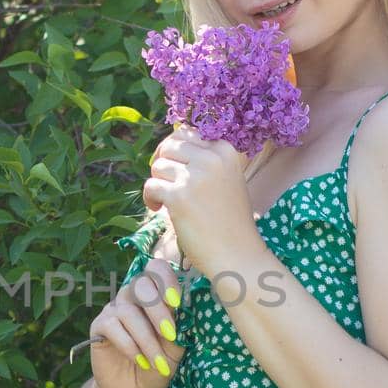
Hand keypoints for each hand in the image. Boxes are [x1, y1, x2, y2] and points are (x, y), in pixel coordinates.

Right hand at [87, 257, 185, 387]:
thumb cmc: (159, 364)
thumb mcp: (176, 347)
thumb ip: (179, 325)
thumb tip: (185, 305)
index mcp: (154, 295)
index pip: (156, 270)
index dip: (166, 280)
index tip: (178, 302)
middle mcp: (132, 297)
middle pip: (140, 285)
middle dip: (158, 311)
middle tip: (170, 335)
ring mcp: (114, 310)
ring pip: (128, 311)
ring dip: (146, 339)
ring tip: (158, 361)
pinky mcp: (98, 326)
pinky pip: (112, 326)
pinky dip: (129, 345)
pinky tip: (140, 360)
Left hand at [144, 124, 258, 279]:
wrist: (237, 254)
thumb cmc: (230, 221)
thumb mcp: (227, 179)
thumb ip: (205, 161)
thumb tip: (169, 145)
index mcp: (225, 151)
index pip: (187, 133)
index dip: (175, 150)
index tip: (174, 168)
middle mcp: (212, 158)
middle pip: (170, 146)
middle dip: (162, 163)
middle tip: (164, 182)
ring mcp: (195, 176)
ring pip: (158, 165)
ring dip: (157, 183)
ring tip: (165, 200)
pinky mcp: (179, 196)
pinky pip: (150, 186)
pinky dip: (150, 198)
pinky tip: (159, 209)